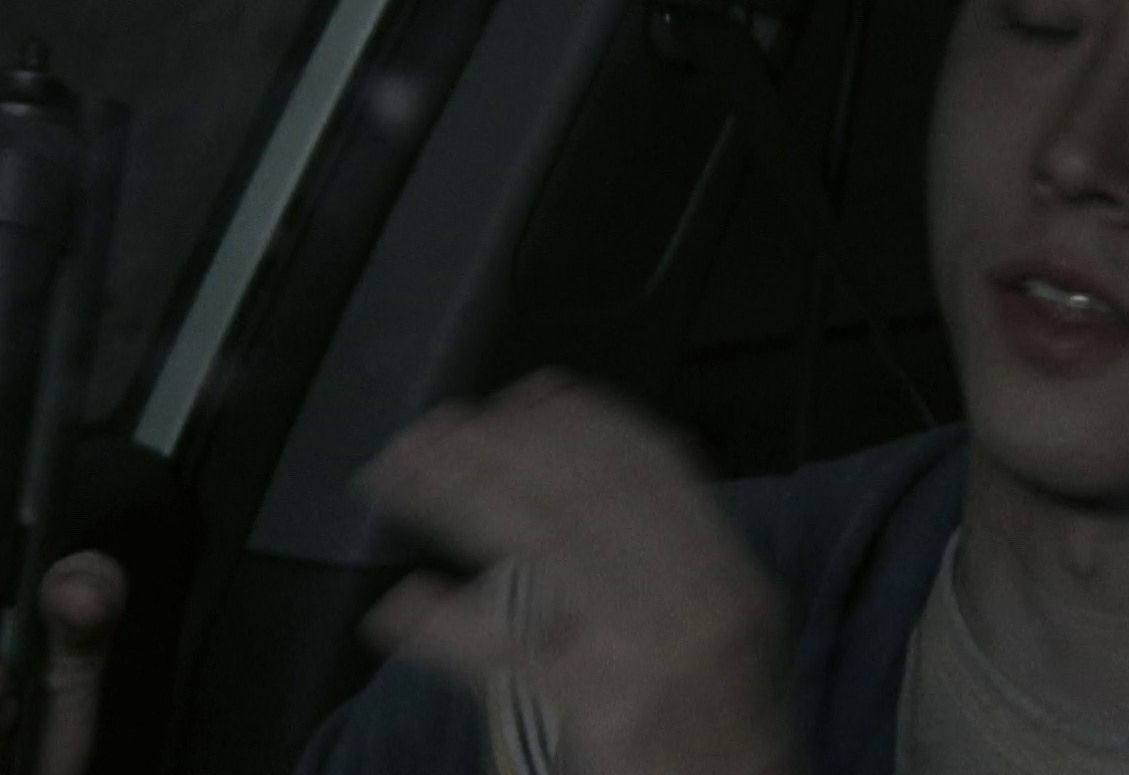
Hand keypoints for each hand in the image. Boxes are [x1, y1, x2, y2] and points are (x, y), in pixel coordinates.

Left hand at [355, 370, 804, 774]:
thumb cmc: (726, 733)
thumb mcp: (728, 631)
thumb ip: (671, 557)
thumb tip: (584, 478)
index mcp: (728, 569)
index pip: (651, 468)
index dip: (583, 425)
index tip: (524, 396)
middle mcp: (699, 596)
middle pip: (582, 493)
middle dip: (499, 449)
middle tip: (430, 428)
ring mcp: (656, 649)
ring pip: (542, 546)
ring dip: (461, 497)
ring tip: (400, 476)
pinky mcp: (613, 709)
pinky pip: (513, 655)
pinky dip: (448, 627)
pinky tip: (400, 607)